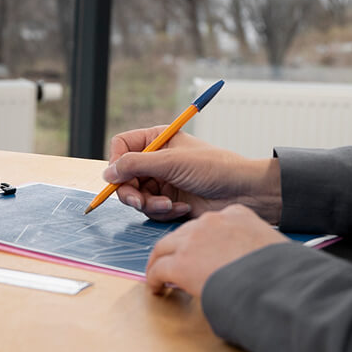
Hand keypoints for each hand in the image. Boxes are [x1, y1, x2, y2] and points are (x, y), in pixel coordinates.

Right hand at [102, 127, 281, 222]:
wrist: (243, 193)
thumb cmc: (215, 168)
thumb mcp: (172, 162)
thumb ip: (136, 165)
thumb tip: (107, 173)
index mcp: (158, 139)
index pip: (122, 147)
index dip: (117, 162)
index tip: (119, 177)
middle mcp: (156, 160)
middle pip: (124, 176)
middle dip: (131, 192)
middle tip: (140, 201)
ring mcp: (162, 182)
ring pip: (136, 196)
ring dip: (150, 204)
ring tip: (169, 205)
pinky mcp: (169, 201)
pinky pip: (151, 210)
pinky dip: (163, 211)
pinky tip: (182, 209)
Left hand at [145, 205, 284, 296]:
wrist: (276, 283)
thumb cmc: (282, 271)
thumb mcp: (272, 247)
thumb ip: (253, 247)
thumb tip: (251, 263)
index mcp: (237, 215)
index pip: (210, 223)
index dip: (200, 240)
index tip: (200, 252)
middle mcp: (213, 221)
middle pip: (182, 232)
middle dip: (175, 248)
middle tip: (172, 264)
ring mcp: (194, 239)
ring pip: (164, 247)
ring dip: (161, 261)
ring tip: (159, 275)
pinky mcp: (181, 262)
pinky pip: (158, 269)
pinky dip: (154, 279)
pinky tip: (157, 288)